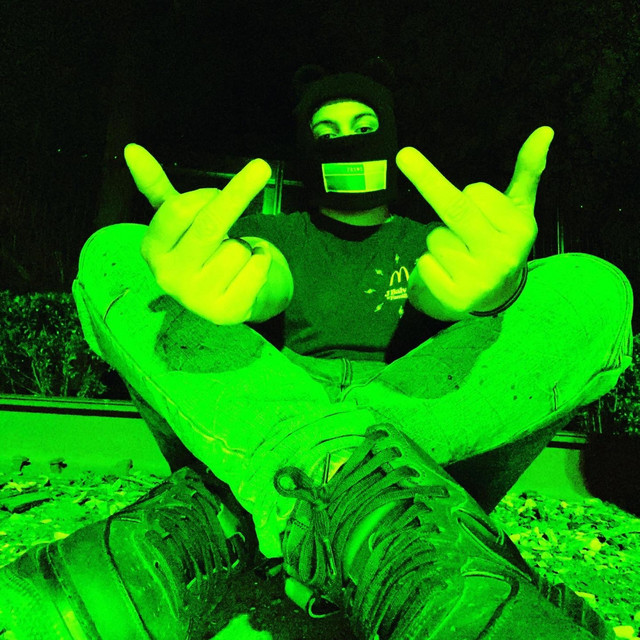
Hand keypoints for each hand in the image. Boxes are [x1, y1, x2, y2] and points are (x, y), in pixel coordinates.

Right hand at [124, 143, 272, 324]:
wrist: (224, 296)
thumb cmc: (200, 250)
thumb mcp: (176, 220)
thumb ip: (155, 186)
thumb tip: (131, 149)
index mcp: (151, 250)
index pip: (179, 210)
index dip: (205, 195)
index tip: (216, 192)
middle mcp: (168, 277)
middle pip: (209, 225)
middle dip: (239, 192)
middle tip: (262, 167)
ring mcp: (197, 299)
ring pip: (238, 249)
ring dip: (245, 245)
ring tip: (232, 258)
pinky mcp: (226, 312)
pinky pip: (257, 268)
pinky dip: (261, 261)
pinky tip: (247, 272)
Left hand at [396, 126, 554, 315]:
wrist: (497, 295)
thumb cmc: (502, 240)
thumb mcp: (518, 209)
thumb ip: (528, 172)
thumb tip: (545, 130)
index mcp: (521, 230)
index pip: (477, 193)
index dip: (470, 193)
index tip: (478, 202)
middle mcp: (503, 256)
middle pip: (455, 209)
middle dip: (426, 178)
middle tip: (403, 154)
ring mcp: (480, 280)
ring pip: (435, 238)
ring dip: (438, 239)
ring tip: (459, 252)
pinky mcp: (456, 299)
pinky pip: (424, 264)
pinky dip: (428, 263)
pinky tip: (448, 271)